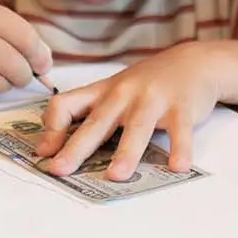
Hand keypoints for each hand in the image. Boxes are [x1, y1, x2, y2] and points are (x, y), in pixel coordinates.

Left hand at [32, 42, 226, 181]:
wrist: (193, 62)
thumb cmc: (148, 83)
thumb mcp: (113, 90)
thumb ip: (85, 110)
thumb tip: (46, 137)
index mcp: (102, 92)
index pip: (66, 103)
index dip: (52, 127)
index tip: (44, 152)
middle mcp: (124, 93)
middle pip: (97, 122)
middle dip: (77, 147)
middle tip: (61, 169)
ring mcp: (153, 98)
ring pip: (137, 127)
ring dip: (127, 152)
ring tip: (116, 175)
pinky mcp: (181, 106)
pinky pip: (180, 130)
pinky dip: (180, 148)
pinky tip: (178, 167)